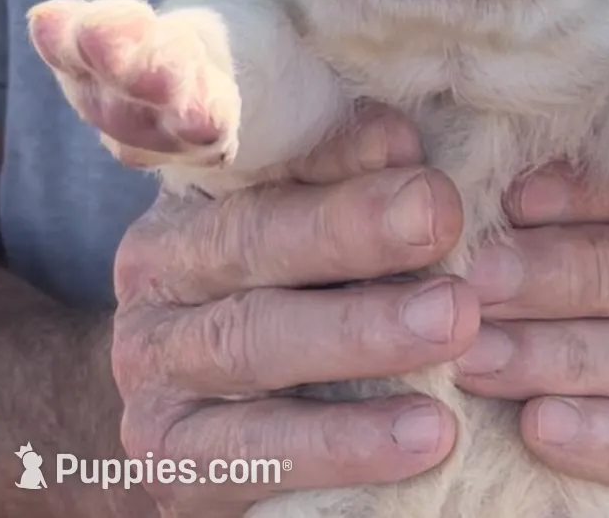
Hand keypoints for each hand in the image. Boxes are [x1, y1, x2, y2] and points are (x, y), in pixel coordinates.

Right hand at [111, 108, 478, 515]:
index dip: (336, 151)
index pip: (262, 161)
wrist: (215, 428)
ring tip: (453, 322)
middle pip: (251, 239)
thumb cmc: (290, 300)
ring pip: (254, 341)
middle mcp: (160, 273)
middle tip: (439, 220)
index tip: (410, 146)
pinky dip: (345, 441)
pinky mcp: (172, 461)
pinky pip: (257, 451)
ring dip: (361, 332)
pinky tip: (427, 430)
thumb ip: (350, 188)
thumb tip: (403, 147)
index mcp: (196, 200)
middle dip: (352, 228)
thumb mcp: (311, 233)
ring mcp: (155, 369)